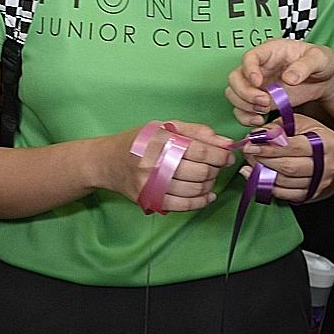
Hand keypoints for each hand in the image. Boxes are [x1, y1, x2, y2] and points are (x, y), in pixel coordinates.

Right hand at [108, 121, 235, 212]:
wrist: (106, 162)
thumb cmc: (138, 141)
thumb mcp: (165, 127)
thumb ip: (197, 132)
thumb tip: (227, 143)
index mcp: (159, 141)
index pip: (200, 151)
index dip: (220, 155)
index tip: (227, 156)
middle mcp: (154, 163)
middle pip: (200, 172)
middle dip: (215, 170)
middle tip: (216, 166)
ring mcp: (150, 184)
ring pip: (194, 190)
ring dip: (209, 185)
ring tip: (208, 178)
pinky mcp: (149, 199)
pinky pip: (183, 206)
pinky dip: (200, 202)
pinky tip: (207, 195)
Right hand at [226, 39, 333, 125]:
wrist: (325, 80)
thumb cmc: (321, 62)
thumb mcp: (319, 59)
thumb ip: (305, 66)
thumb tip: (288, 78)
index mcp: (269, 52)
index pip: (249, 58)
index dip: (249, 70)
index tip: (258, 82)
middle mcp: (258, 68)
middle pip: (235, 78)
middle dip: (244, 92)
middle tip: (263, 102)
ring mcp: (256, 86)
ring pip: (234, 95)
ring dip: (243, 106)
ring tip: (263, 111)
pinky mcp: (259, 101)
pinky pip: (241, 110)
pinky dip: (245, 117)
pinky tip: (259, 120)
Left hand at [238, 115, 333, 203]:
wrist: (325, 155)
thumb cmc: (309, 135)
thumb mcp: (297, 123)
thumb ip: (277, 128)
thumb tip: (256, 135)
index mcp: (327, 142)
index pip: (294, 147)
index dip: (270, 147)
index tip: (251, 145)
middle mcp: (328, 164)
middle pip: (289, 167)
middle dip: (264, 160)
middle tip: (248, 153)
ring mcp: (321, 182)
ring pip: (285, 182)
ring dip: (262, 173)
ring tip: (249, 163)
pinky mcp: (311, 193)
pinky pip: (285, 194)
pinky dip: (267, 186)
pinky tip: (255, 176)